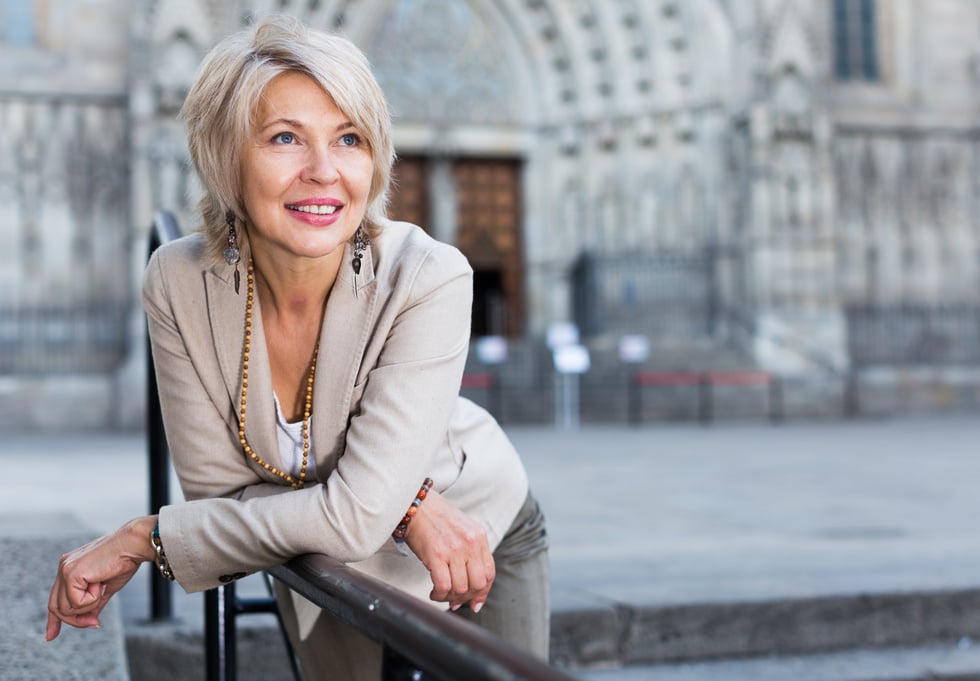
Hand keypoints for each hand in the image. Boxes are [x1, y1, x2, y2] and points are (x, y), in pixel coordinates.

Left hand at [46, 515, 157, 640]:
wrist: (133, 545)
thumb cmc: (124, 561)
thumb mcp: (105, 588)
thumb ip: (93, 604)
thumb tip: (90, 621)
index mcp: (70, 568)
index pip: (55, 598)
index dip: (53, 620)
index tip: (50, 636)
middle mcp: (64, 567)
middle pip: (56, 607)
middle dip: (75, 620)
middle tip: (95, 623)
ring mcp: (65, 570)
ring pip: (66, 608)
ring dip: (88, 606)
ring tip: (103, 588)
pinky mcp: (71, 573)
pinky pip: (76, 602)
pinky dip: (92, 599)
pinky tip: (101, 583)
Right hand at [403, 490, 494, 612]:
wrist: (417, 505)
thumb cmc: (437, 518)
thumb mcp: (463, 530)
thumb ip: (471, 553)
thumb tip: (472, 586)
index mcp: (479, 537)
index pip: (489, 573)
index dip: (483, 593)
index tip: (475, 602)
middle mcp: (470, 544)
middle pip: (477, 584)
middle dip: (466, 597)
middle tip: (455, 599)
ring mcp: (454, 550)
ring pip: (461, 588)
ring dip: (450, 598)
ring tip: (442, 594)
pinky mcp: (436, 555)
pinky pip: (443, 586)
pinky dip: (439, 595)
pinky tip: (434, 592)